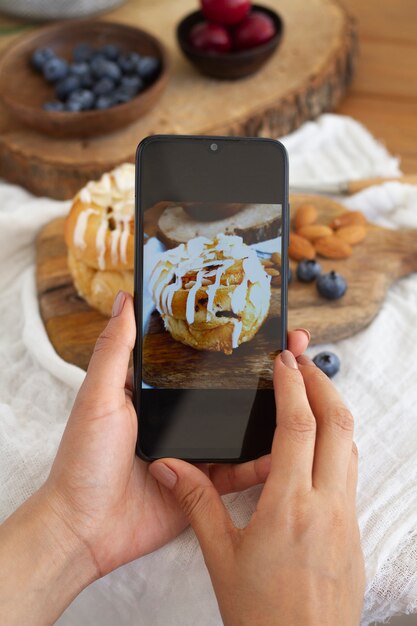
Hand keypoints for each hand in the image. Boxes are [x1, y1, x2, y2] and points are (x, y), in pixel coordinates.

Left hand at [41, 292, 309, 578]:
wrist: (85, 528)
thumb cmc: (84, 459)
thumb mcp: (99, 396)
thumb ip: (116, 350)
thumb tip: (125, 299)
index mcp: (157, 393)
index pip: (200, 359)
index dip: (230, 340)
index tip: (261, 320)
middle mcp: (179, 418)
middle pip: (228, 391)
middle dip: (264, 371)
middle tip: (295, 347)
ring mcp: (195, 451)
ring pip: (242, 428)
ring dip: (273, 412)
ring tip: (305, 389)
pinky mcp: (204, 485)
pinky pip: (241, 471)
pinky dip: (264, 462)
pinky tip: (290, 445)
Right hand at [150, 351, 364, 625]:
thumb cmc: (262, 615)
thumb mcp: (220, 556)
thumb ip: (197, 503)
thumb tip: (170, 467)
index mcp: (289, 505)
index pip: (298, 426)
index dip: (292, 385)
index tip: (284, 360)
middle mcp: (327, 504)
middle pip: (339, 424)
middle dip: (323, 383)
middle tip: (304, 361)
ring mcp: (346, 518)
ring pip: (350, 446)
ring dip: (335, 411)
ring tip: (313, 393)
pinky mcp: (353, 533)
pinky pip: (351, 473)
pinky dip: (338, 444)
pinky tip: (319, 448)